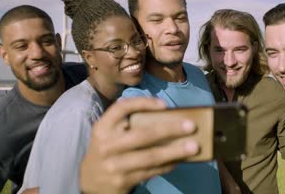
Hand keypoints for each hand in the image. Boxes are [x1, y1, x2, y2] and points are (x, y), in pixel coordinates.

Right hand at [80, 97, 199, 193]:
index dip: (144, 103)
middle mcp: (107, 145)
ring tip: (193, 147)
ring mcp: (115, 165)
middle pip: (142, 135)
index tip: (165, 105)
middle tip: (191, 126)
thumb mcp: (108, 132)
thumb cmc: (108, 149)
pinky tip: (180, 159)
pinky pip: (151, 171)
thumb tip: (166, 116)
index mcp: (102, 127)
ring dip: (175, 151)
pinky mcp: (123, 181)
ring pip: (150, 156)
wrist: (91, 179)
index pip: (122, 108)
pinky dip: (168, 165)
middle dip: (169, 129)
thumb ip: (126, 123)